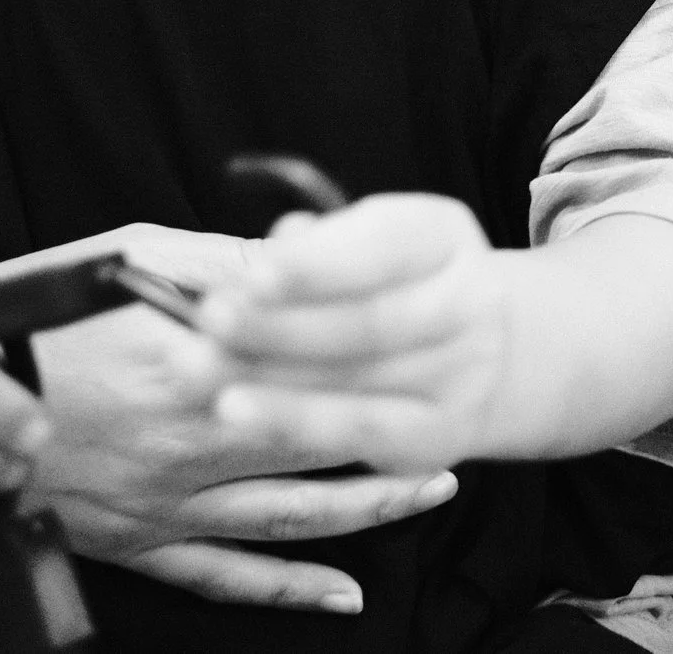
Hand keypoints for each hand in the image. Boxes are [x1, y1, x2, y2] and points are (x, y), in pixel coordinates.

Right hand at [3, 223, 458, 613]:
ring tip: (438, 486)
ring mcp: (167, 502)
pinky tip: (346, 596)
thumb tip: (298, 254)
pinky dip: (292, 591)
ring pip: (296, 514)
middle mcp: (191, 439)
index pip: (317, 357)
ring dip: (375, 504)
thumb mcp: (131, 253)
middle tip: (463, 414)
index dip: (383, 351)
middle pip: (324, 436)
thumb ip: (222, 261)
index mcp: (195, 359)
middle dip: (400, 428)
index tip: (438, 334)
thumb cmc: (32, 310)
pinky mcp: (138, 543)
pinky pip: (228, 579)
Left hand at [195, 195, 512, 477]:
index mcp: (443, 236)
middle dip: (281, 323)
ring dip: (270, 375)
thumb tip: (262, 250)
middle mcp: (470, 302)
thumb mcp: (361, 241)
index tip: (253, 273)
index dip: (319, 264)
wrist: (474, 349)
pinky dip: (294, 421)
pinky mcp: (437, 435)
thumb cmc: (384, 281)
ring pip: (357, 380)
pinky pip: (358, 432)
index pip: (385, 247)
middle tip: (208, 319)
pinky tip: (237, 411)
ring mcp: (461, 374)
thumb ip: (312, 245)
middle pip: (369, 321)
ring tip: (197, 367)